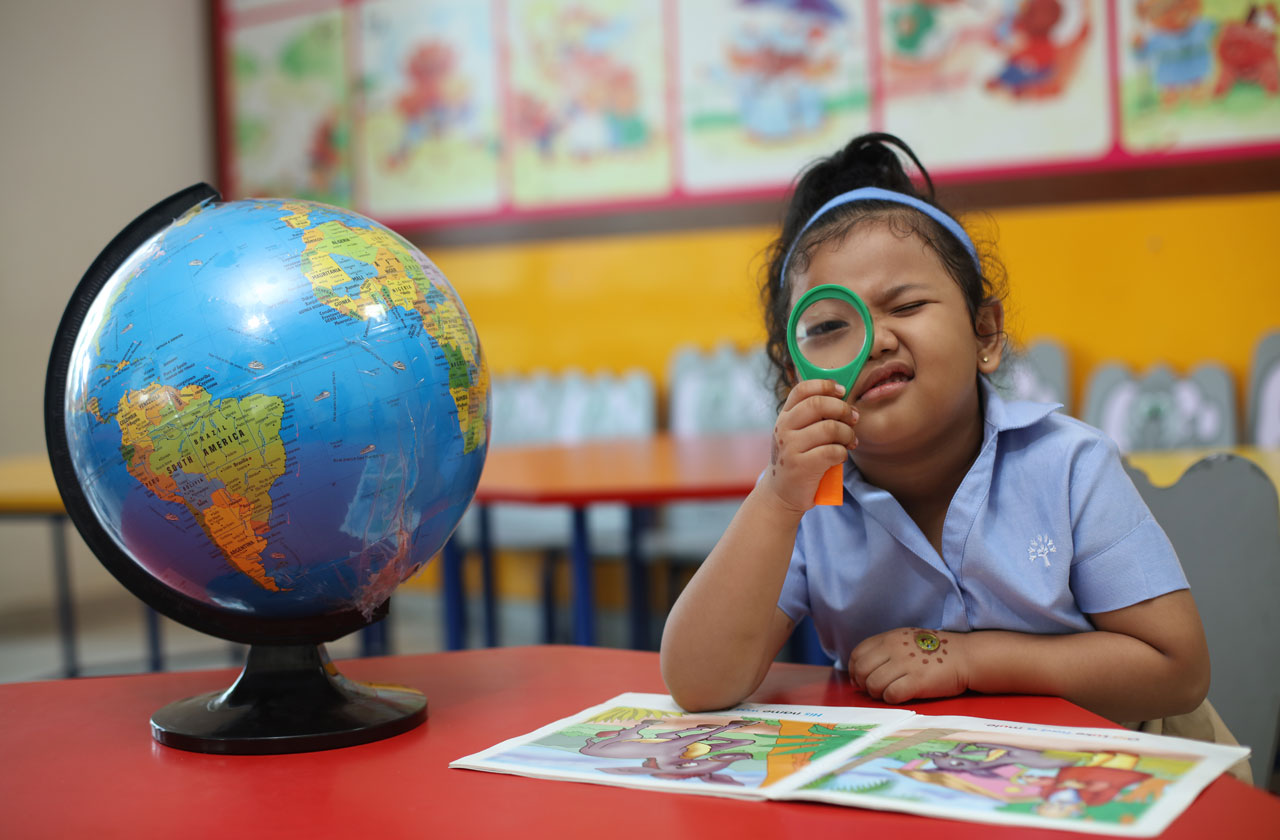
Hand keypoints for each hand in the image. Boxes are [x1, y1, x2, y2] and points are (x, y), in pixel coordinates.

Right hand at [761, 378, 857, 512]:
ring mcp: (790, 447)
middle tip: (853, 419)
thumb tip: (846, 403)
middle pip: (818, 405)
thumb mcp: (798, 434)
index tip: (841, 392)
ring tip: (849, 442)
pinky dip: (843, 453)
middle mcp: (783, 428)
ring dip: (847, 434)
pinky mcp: (800, 466)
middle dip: (843, 409)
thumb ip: (814, 417)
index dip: (825, 386)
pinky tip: (840, 457)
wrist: (782, 493)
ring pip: (830, 429)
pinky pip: (832, 451)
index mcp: (784, 416)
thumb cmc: (798, 459)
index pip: (803, 389)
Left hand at [849, 627, 968, 703]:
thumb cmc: (935, 651)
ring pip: (873, 684)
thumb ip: (885, 649)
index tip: (859, 679)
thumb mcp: (906, 639)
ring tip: (888, 692)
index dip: (854, 670)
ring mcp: (905, 664)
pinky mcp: (917, 681)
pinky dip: (891, 699)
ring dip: (877, 693)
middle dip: (863, 683)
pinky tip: (901, 695)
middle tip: (873, 689)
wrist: (965, 656)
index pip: (857, 654)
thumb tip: (860, 670)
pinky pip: (891, 695)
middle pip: (862, 670)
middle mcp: (894, 648)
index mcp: (889, 637)